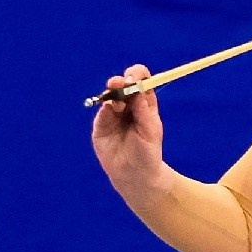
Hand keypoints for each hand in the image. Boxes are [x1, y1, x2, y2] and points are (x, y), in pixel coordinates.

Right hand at [89, 65, 168, 194]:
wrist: (135, 176)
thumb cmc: (147, 153)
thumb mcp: (150, 131)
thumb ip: (143, 110)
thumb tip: (136, 89)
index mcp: (144, 104)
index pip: (141, 81)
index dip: (137, 75)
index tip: (135, 77)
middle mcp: (128, 105)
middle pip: (123, 84)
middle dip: (121, 81)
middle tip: (121, 83)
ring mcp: (113, 114)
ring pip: (110, 96)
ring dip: (113, 93)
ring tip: (118, 103)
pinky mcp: (101, 125)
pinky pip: (101, 111)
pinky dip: (105, 108)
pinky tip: (110, 110)